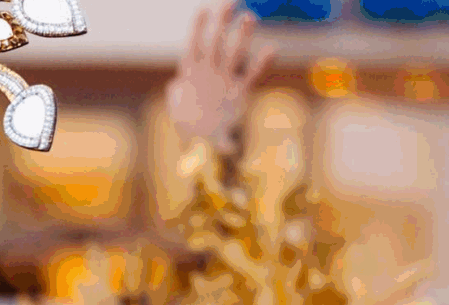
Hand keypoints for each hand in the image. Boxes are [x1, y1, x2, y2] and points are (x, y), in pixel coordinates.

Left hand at [165, 4, 274, 150]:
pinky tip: (272, 50)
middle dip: (223, 22)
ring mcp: (226, 80)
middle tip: (231, 3)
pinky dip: (262, 63)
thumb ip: (177, 97)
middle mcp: (210, 72)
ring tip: (250, 17)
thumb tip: (176, 86)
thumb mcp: (177, 111)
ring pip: (235, 54)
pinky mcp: (240, 92)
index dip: (198, 28)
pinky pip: (252, 75)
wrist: (204, 145)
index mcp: (192, 73)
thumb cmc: (188, 128)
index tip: (204, 9)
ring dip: (242, 36)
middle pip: (216, 42)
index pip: (194, 45)